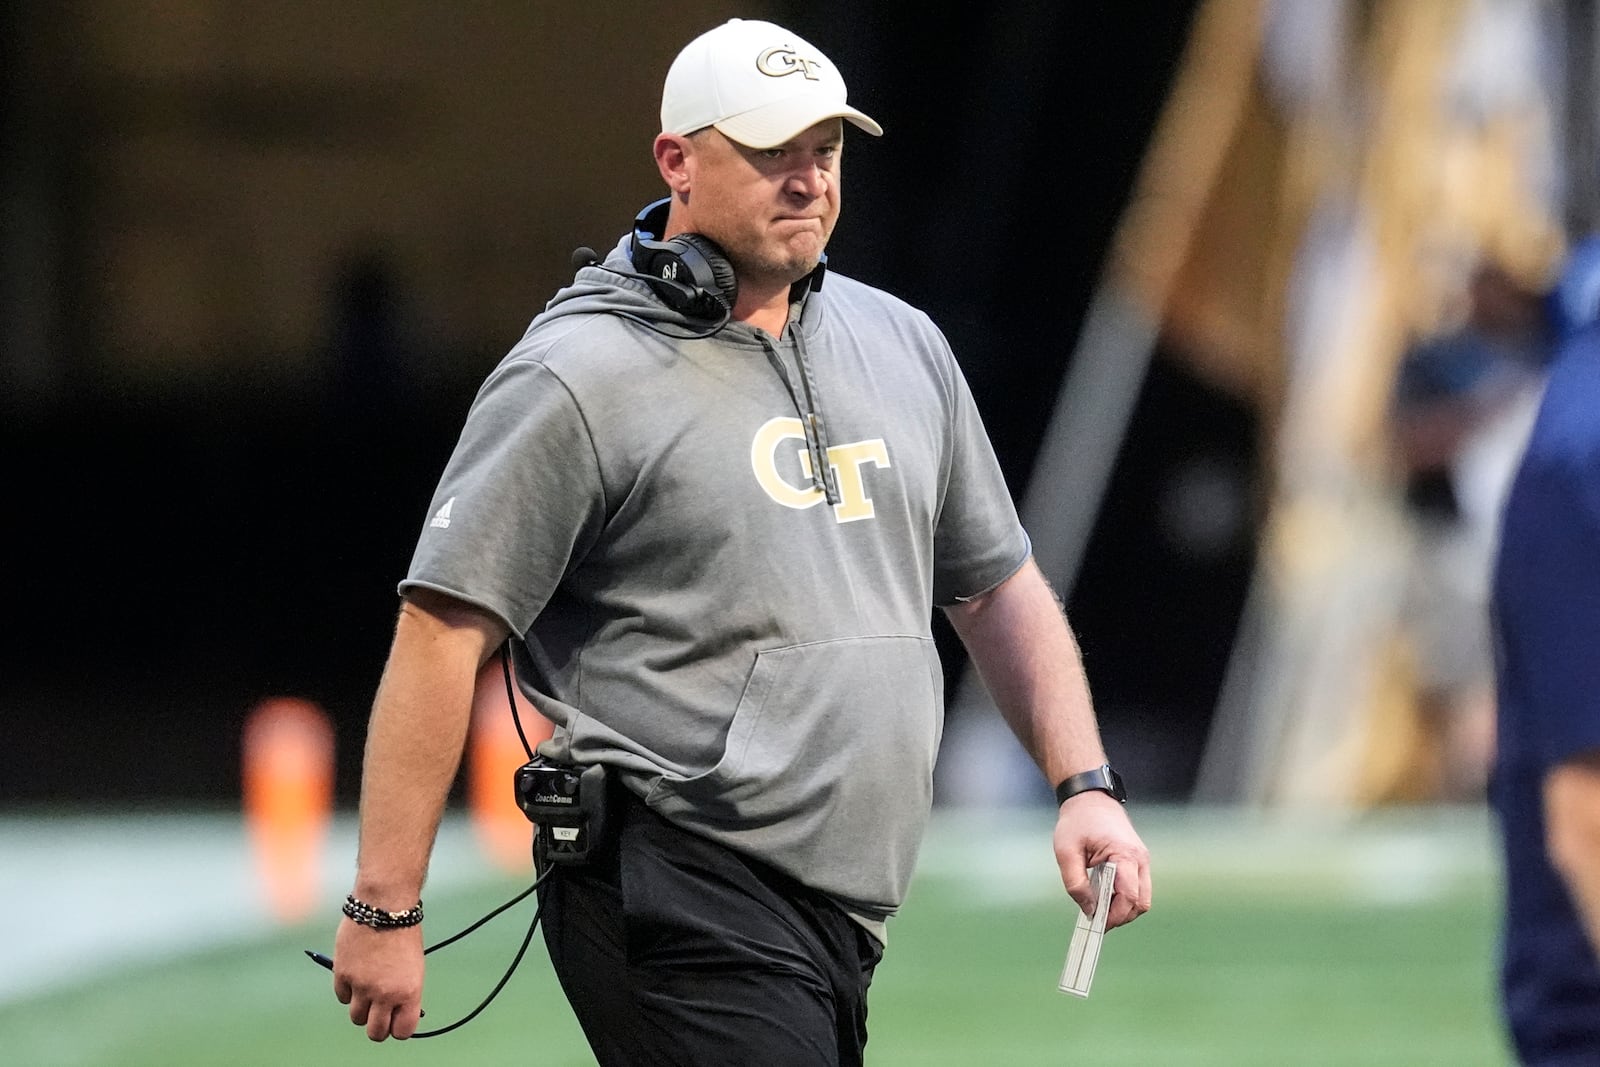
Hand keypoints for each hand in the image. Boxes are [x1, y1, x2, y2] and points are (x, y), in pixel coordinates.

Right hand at [331, 917, 425, 1040]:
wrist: (385, 906)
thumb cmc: (403, 934)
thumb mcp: (413, 966)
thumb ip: (403, 992)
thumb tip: (394, 1014)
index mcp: (409, 992)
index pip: (403, 1031)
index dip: (399, 1028)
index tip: (397, 1020)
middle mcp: (385, 994)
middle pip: (376, 1032)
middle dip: (378, 1027)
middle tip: (379, 1016)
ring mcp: (362, 986)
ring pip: (356, 1017)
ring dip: (361, 1008)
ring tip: (368, 989)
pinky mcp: (342, 975)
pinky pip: (343, 997)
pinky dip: (348, 990)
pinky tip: (356, 973)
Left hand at [1052, 791, 1151, 929]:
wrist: (1089, 799)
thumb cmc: (1077, 822)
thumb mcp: (1066, 852)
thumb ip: (1075, 883)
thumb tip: (1088, 909)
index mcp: (1124, 855)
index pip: (1129, 896)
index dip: (1115, 915)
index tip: (1096, 922)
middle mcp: (1140, 859)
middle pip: (1141, 902)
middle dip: (1121, 916)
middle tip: (1097, 919)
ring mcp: (1141, 860)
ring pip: (1142, 898)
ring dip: (1123, 908)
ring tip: (1098, 906)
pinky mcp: (1137, 861)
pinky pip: (1137, 888)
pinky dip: (1123, 898)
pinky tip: (1104, 895)